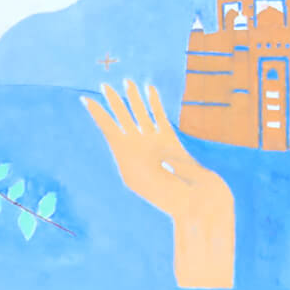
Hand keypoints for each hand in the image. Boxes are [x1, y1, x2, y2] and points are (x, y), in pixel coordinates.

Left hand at [83, 80, 235, 288]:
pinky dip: (154, 103)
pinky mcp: (171, 143)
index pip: (110, 134)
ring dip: (134, 99)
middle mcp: (140, 153)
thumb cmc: (187, 203)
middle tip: (103, 84)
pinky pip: (159, 118)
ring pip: (141, 117)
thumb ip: (168, 174)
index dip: (99, 116)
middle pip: (122, 122)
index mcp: (131, 165)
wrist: (203, 208)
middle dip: (113, 103)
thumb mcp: (172, 193)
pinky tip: (150, 89)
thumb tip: (167, 162)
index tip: (86, 101)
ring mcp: (155, 146)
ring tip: (127, 81)